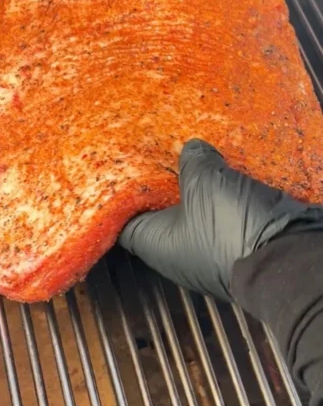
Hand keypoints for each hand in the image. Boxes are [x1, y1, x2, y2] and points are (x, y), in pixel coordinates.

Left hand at [119, 139, 322, 302]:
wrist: (288, 256)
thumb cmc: (232, 231)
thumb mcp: (204, 183)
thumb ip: (192, 161)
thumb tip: (191, 149)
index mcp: (156, 244)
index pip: (122, 220)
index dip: (118, 195)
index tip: (118, 170)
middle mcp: (178, 253)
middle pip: (160, 212)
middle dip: (162, 182)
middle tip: (162, 153)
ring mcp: (209, 250)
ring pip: (196, 212)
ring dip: (197, 187)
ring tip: (197, 156)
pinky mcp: (238, 244)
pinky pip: (224, 215)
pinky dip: (224, 196)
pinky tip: (228, 171)